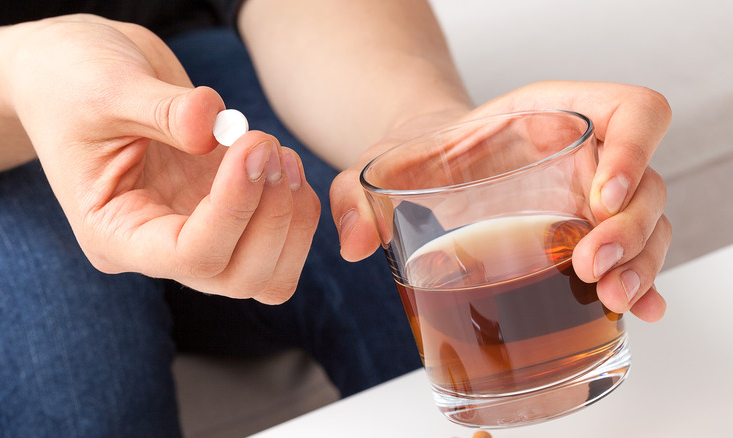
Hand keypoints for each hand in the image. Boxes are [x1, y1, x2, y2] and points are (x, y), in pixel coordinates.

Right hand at [0, 15, 319, 303]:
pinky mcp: (223, 215)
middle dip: (271, 215)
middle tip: (269, 144)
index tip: (254, 143)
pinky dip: (297, 209)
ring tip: (282, 153)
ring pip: (267, 274)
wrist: (77, 74)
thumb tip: (213, 124)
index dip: (234, 207)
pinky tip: (284, 160)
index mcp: (114, 234)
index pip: (190, 256)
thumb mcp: (107, 88)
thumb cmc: (74, 82)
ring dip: (291, 219)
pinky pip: (278, 242)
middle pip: (237, 277)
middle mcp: (158, 248)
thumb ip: (162, 108)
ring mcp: (195, 235)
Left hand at [331, 80, 670, 320]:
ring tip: (608, 298)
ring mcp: (589, 201)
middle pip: (647, 183)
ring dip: (640, 265)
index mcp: (548, 115)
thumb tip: (355, 245)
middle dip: (630, 230)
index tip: (600, 198)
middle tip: (591, 267)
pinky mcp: (584, 239)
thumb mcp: (379, 168)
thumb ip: (356, 196)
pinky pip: (632, 257)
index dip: (634, 149)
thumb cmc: (416, 160)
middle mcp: (583, 156)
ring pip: (649, 225)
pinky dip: (642, 285)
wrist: (424, 176)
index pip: (630, 111)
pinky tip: (636, 313)